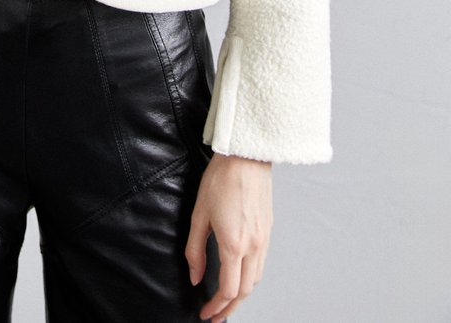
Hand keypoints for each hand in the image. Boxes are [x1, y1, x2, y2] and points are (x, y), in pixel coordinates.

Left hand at [185, 152, 272, 320]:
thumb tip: (195, 277)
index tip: (205, 314)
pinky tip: (240, 276)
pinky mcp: (268, 231)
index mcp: (234, 244)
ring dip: (242, 295)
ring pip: (256, 279)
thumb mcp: (199, 214)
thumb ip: (195, 250)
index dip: (216, 307)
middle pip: (245, 291)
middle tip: (216, 316)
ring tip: (226, 301)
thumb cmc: (220, 180)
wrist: (246, 157)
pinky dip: (251, 278)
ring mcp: (264, 239)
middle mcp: (253, 246)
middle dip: (230, 308)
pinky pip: (261, 264)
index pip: (228, 289)